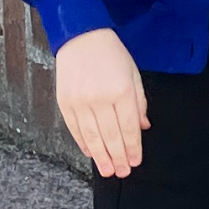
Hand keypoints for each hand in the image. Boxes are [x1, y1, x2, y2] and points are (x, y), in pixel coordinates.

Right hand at [55, 27, 147, 179]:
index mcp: (122, 91)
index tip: (135, 161)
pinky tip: (91, 153)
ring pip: (92, 137)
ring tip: (108, 170)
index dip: (133, 148)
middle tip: (123, 172)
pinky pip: (75, 129)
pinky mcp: (65, 102)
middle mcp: (101, 99)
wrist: (81, 36)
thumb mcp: (133, 74)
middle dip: (118, 157)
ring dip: (101, 157)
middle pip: (111, 136)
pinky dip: (83, 143)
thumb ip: (139, 103)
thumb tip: (143, 127)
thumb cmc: (111, 53)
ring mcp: (81, 102)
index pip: (129, 128)